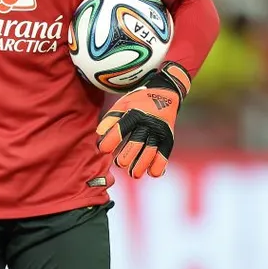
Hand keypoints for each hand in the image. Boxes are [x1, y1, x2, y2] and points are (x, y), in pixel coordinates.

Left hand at [96, 63, 189, 178]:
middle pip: (137, 143)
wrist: (164, 94)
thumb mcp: (122, 105)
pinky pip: (165, 155)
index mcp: (135, 113)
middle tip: (120, 163)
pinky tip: (151, 173)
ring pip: (151, 151)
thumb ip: (110, 119)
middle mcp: (149, 123)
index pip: (121, 129)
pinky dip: (158, 166)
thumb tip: (99, 133)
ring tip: (132, 174)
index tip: (103, 150)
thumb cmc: (137, 103)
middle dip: (126, 156)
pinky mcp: (168, 139)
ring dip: (141, 165)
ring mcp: (160, 132)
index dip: (111, 141)